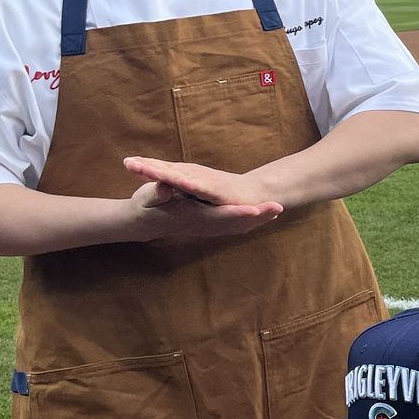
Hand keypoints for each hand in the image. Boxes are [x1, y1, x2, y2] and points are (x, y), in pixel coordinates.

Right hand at [123, 157, 283, 240]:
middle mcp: (201, 225)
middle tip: (277, 208)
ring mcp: (205, 228)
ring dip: (257, 220)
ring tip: (277, 211)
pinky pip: (231, 227)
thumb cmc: (143, 207)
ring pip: (235, 226)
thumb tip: (165, 190)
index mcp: (190, 217)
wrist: (141, 224)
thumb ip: (156, 194)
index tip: (255, 210)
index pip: (218, 216)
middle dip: (256, 217)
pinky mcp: (206, 227)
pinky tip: (262, 218)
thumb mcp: (146, 198)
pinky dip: (247, 223)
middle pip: (234, 223)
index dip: (237, 213)